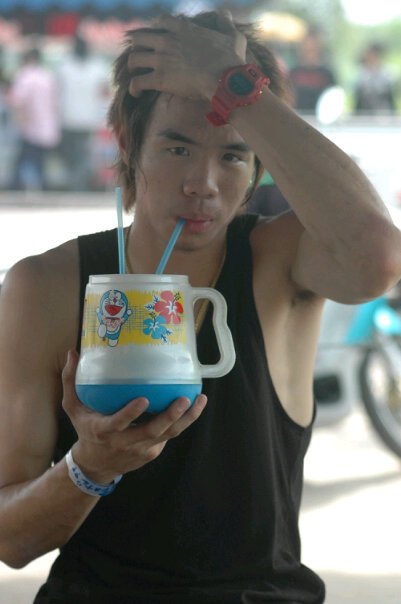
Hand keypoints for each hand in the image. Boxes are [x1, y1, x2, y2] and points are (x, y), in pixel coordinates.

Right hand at [61, 350, 206, 483]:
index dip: (130, 414)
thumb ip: (71, 381)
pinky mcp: (153, 452)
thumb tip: (73, 352)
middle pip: (152, 432)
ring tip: (200, 401)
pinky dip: (183, 422)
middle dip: (170, 416)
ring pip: (168, 435)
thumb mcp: (73, 408)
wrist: (95, 466)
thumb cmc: (86, 429)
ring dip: (186, 419)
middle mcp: (125, 443)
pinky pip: (170, 435)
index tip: (142, 399)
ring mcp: (142, 450)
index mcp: (104, 431)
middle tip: (183, 399)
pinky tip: (195, 405)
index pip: (118, 424)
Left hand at [127, 12, 246, 100]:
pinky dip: (133, 88)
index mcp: (183, 29)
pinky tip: (136, 93)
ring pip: (133, 59)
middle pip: (139, 38)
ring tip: (135, 76)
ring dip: (133, 68)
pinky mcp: (159, 79)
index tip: (157, 40)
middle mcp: (167, 40)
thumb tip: (225, 14)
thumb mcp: (233, 36)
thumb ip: (226, 23)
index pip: (161, 22)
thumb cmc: (231, 61)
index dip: (156, 30)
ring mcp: (161, 59)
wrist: (225, 80)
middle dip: (138, 48)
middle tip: (141, 59)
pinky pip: (136, 82)